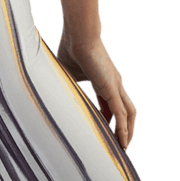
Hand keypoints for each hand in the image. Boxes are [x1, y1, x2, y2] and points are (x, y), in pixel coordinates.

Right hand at [55, 30, 137, 150]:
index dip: (109, 119)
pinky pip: (122, 114)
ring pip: (129, 114)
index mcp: (104, 79)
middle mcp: (114, 82)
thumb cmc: (71, 45)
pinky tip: (122, 142)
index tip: (104, 131)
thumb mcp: (67, 70)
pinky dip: (123, 129)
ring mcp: (115, 85)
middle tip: (117, 143)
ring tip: (123, 147)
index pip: (110, 103)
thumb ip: (66, 82)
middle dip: (123, 127)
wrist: (78, 33)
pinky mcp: (112, 88)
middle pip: (124, 110)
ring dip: (128, 131)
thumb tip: (51, 89)